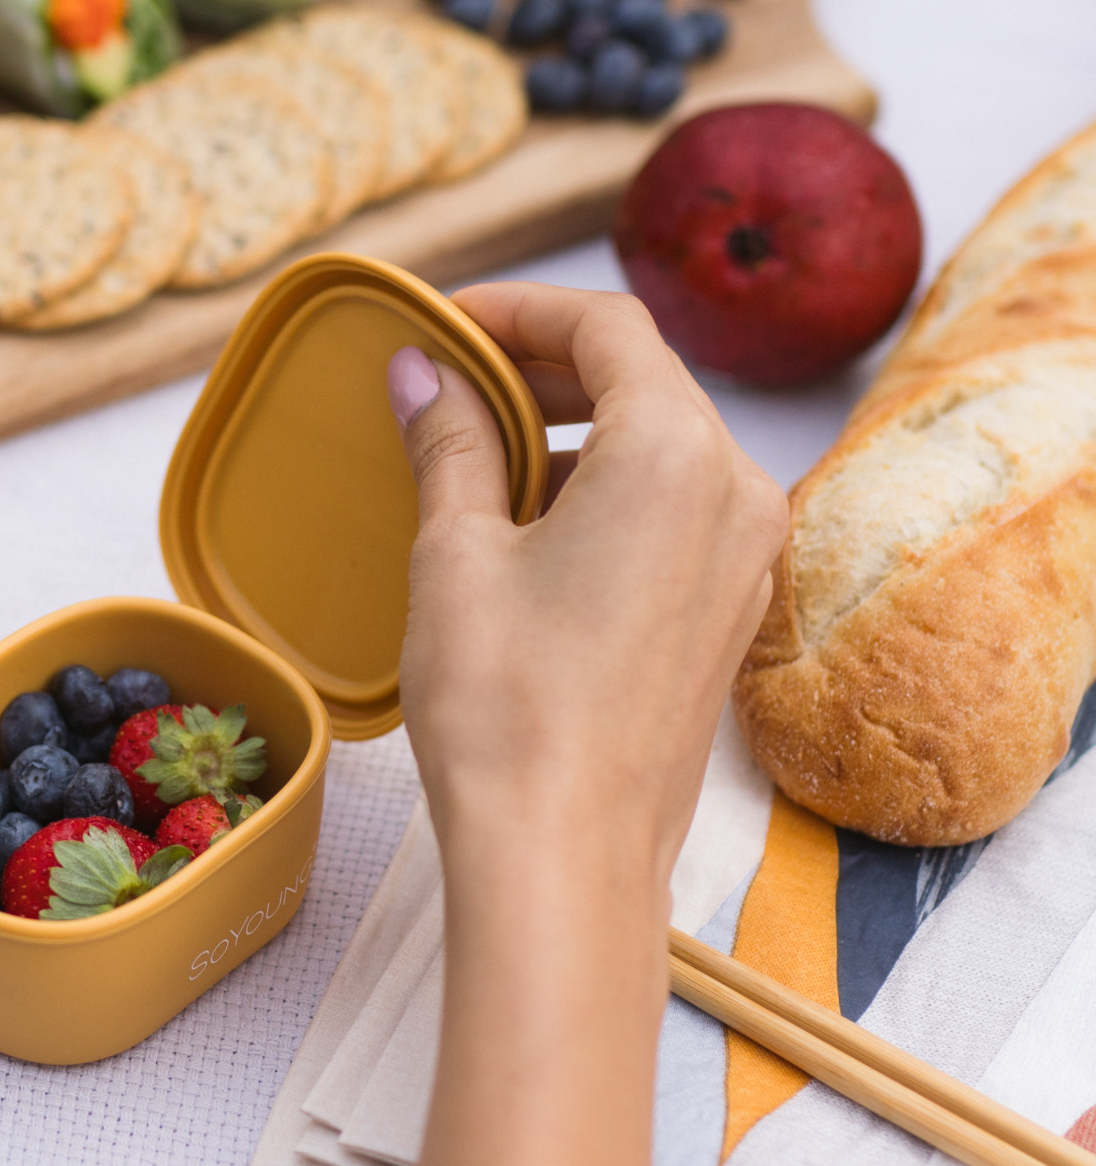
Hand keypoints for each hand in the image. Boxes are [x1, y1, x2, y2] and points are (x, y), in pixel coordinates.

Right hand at [390, 283, 785, 894]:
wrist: (565, 857)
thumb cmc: (507, 708)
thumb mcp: (456, 552)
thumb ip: (450, 441)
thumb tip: (419, 372)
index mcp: (678, 455)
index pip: (606, 326)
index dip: (519, 308)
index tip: (446, 322)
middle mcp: (738, 493)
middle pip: (643, 378)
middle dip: (543, 364)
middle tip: (450, 375)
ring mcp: (746, 558)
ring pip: (660, 444)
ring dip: (572, 427)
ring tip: (475, 452)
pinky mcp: (730, 612)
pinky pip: (674, 508)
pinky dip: (603, 488)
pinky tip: (526, 522)